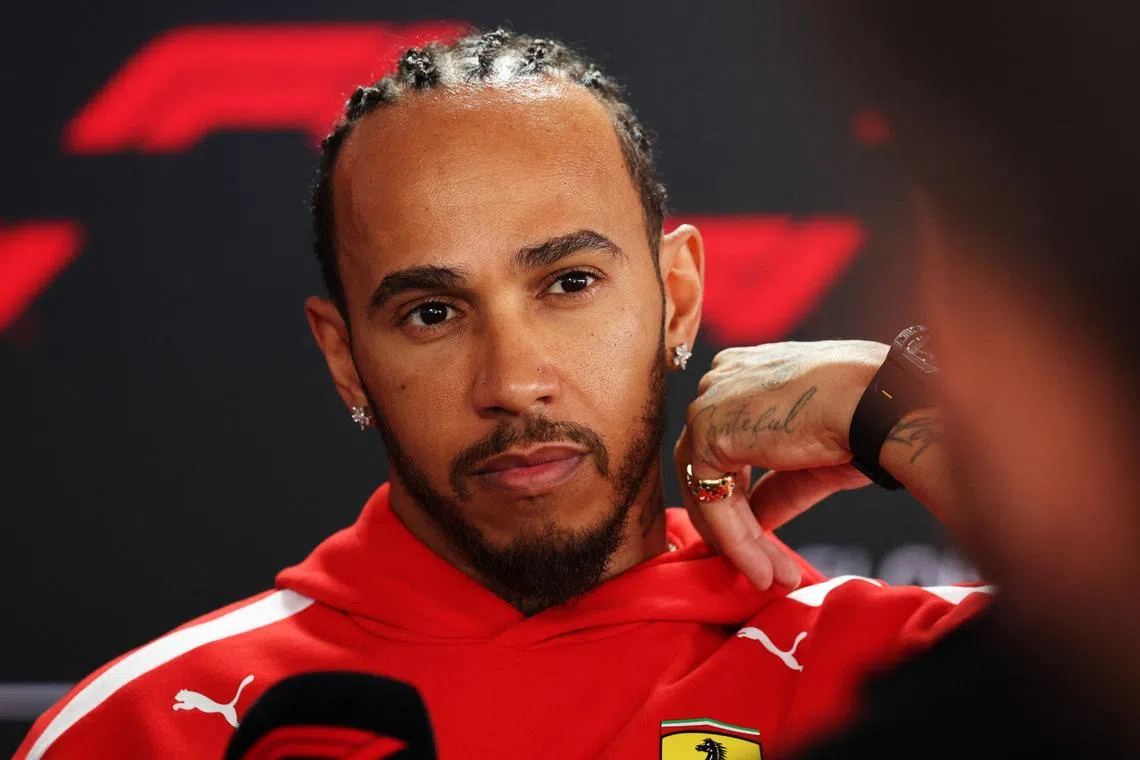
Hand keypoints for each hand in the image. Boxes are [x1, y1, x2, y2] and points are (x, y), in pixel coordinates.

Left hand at [674, 340, 887, 588]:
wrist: (877, 401)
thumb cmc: (863, 417)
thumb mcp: (811, 461)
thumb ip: (777, 488)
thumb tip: (756, 523)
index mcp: (743, 377)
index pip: (726, 449)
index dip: (742, 500)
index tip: (766, 542)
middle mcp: (719, 384)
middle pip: (709, 471)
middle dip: (737, 526)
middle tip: (767, 570)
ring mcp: (708, 404)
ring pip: (708, 490)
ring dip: (739, 542)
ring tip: (771, 578)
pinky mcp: (707, 432)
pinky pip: (714, 502)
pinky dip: (737, 541)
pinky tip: (763, 571)